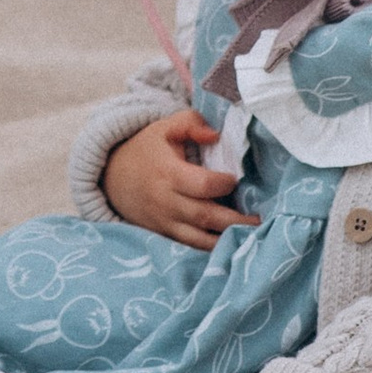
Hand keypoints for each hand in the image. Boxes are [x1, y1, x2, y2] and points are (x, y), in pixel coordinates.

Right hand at [101, 108, 258, 249]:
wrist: (111, 177)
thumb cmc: (146, 150)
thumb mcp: (164, 128)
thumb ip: (191, 123)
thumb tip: (216, 135)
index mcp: (168, 173)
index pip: (203, 185)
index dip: (224, 183)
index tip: (235, 178)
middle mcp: (166, 201)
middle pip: (205, 216)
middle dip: (235, 220)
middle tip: (259, 219)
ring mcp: (164, 222)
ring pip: (199, 238)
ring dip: (226, 239)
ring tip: (251, 237)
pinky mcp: (164, 234)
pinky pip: (190, 246)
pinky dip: (210, 249)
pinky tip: (230, 246)